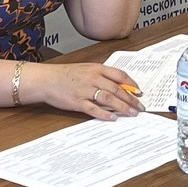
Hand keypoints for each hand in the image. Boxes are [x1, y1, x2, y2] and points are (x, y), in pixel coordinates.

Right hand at [26, 62, 143, 120]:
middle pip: (117, 89)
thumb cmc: (66, 74)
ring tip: (132, 113)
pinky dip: (105, 114)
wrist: (46, 79)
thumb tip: (119, 86)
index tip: (140, 92)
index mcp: (97, 68)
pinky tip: (113, 118)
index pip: (120, 75)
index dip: (132, 84)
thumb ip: (102, 75)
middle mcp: (93, 78)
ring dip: (123, 107)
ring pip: (109, 99)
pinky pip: (94, 109)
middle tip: (140, 106)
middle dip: (131, 99)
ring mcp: (85, 91)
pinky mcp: (77, 102)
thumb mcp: (87, 69)